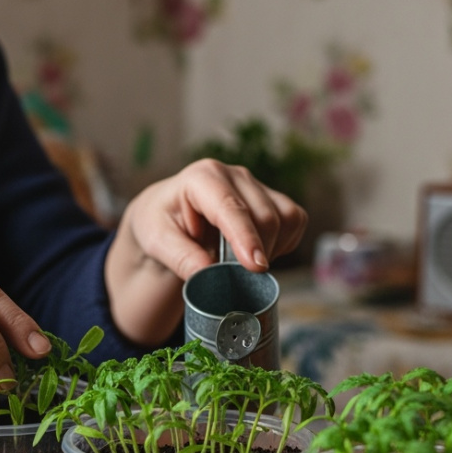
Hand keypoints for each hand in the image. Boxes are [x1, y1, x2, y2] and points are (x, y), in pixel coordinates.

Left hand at [119, 158, 307, 279]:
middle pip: (265, 217)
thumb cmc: (160, 225)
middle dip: (257, 253)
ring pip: (286, 218)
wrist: (170, 218)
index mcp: (201, 177)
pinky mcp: (272, 197)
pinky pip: (295, 221)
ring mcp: (256, 185)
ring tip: (242, 264)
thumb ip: (180, 257)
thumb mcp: (156, 242)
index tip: (256, 266)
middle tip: (235, 277)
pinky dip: (284, 243)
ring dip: (273, 249)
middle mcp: (234, 175)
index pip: (231, 207)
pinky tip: (258, 252)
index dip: (246, 237)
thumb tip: (207, 273)